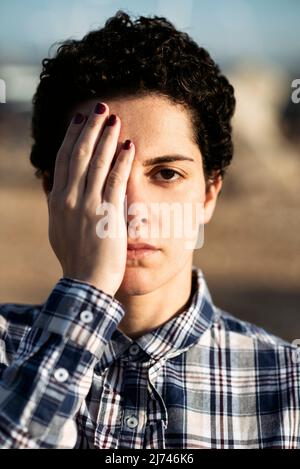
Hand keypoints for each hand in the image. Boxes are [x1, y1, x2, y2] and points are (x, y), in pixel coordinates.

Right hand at [47, 102, 134, 295]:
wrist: (85, 282)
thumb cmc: (77, 258)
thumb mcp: (60, 229)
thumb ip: (60, 205)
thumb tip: (57, 186)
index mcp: (58, 201)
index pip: (64, 160)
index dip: (72, 137)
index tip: (79, 119)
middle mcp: (69, 199)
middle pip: (79, 154)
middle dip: (90, 128)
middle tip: (99, 107)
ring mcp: (87, 206)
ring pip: (96, 163)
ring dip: (106, 137)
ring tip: (114, 118)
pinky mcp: (107, 214)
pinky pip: (115, 181)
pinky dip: (121, 161)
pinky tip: (128, 146)